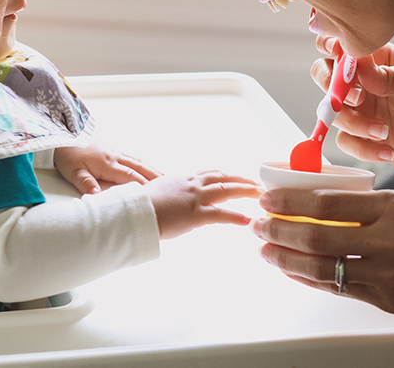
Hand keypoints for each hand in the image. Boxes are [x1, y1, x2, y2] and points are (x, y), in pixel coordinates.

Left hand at [54, 144, 161, 194]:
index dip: (145, 187)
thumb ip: (86, 183)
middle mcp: (115, 157)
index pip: (131, 178)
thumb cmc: (68, 154)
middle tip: (171, 185)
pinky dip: (143, 162)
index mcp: (108, 164)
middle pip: (140, 168)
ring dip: (152, 169)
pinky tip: (147, 166)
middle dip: (155, 177)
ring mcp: (115, 151)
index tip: (159, 195)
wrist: (63, 133)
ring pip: (138, 161)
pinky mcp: (112, 148)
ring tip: (165, 177)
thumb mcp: (73, 171)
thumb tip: (96, 197)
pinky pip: (132, 157)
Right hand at [145, 171, 262, 239]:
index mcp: (182, 178)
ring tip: (260, 195)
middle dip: (242, 179)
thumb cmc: (140, 205)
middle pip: (223, 177)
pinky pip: (221, 214)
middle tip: (257, 182)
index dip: (226, 174)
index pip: (210, 172)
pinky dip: (236, 216)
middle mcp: (191, 184)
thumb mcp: (156, 192)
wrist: (134, 212)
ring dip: (246, 191)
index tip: (237, 175)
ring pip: (227, 190)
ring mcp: (195, 198)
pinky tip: (247, 220)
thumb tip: (170, 197)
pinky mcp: (195, 215)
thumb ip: (168, 192)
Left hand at [254, 187, 393, 339]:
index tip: (267, 197)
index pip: (328, 203)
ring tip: (265, 249)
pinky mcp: (392, 302)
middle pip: (316, 236)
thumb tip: (332, 205)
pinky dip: (314, 278)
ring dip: (287, 258)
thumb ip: (378, 207)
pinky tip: (296, 271)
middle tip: (256, 223)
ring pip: (323, 267)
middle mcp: (390, 243)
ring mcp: (390, 277)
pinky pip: (342, 289)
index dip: (290, 202)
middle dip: (278, 230)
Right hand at [314, 37, 393, 175]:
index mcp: (376, 58)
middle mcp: (362, 81)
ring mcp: (359, 109)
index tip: (341, 58)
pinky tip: (389, 150)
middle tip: (359, 100)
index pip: (342, 43)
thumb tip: (362, 71)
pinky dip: (363, 148)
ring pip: (330, 110)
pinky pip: (343, 141)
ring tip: (384, 131)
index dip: (330, 45)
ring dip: (353, 123)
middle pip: (321, 73)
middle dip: (332, 87)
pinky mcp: (361, 136)